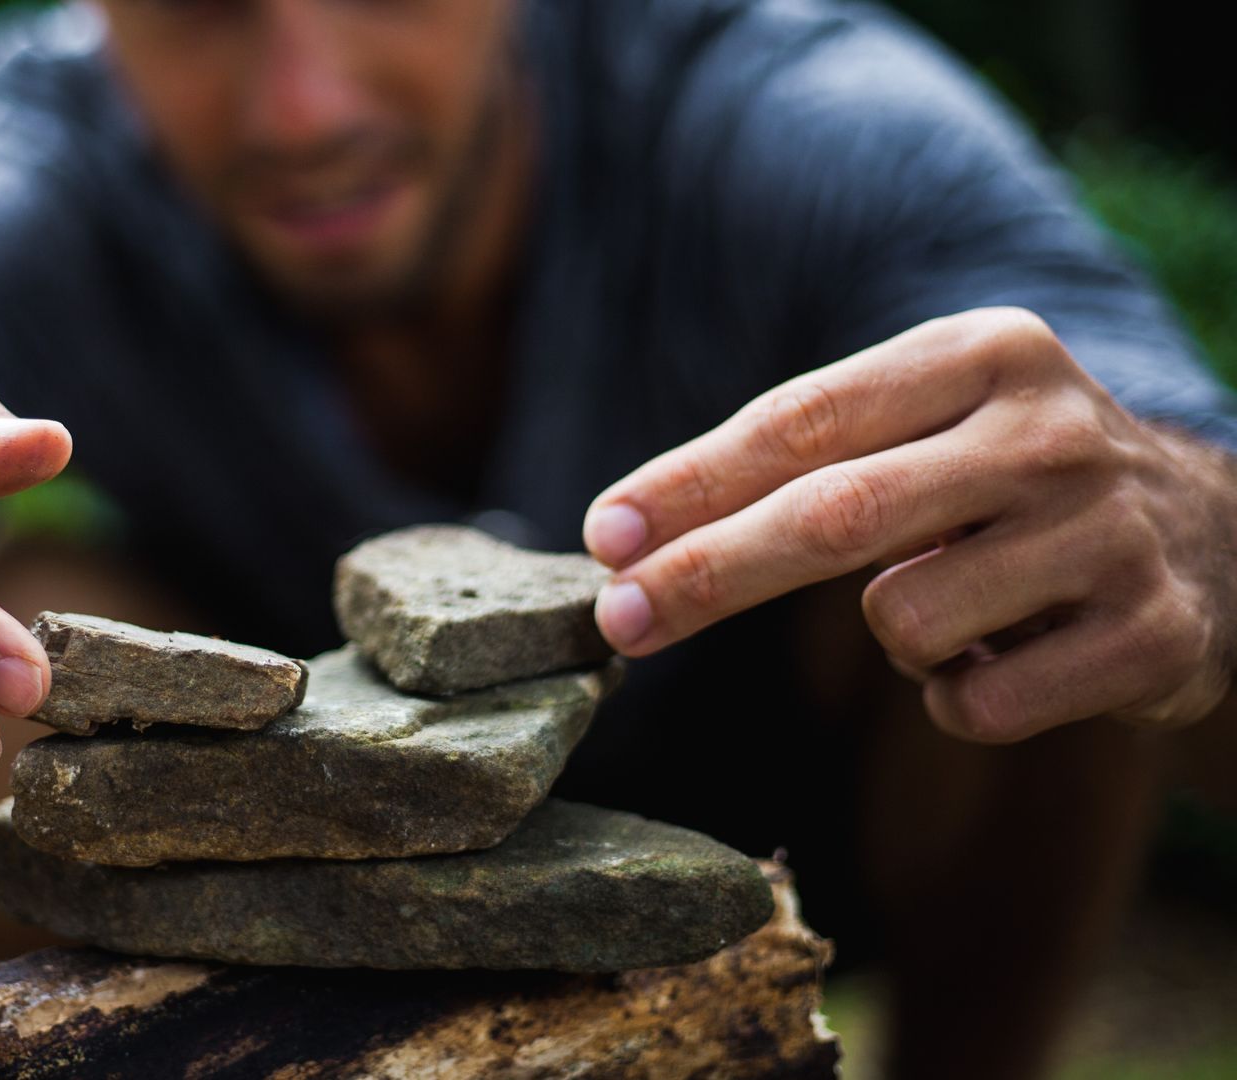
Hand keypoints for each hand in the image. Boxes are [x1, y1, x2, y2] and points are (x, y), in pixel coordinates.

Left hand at [582, 307, 1236, 741]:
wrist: (1219, 537)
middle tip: (617, 620)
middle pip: (836, 515)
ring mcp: (1109, 532)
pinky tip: (1013, 655)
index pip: (803, 420)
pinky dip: (958, 698)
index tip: (606, 535)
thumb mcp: (926, 423)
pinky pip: (974, 705)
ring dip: (895, 639)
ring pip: (904, 622)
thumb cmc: (1009, 478)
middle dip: (709, 576)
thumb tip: (624, 534)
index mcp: (983, 354)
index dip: (691, 482)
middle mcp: (1051, 431)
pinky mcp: (1151, 635)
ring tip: (959, 605)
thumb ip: (798, 459)